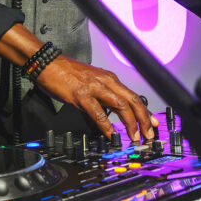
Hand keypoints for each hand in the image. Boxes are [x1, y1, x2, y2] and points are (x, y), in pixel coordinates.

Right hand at [0, 24, 158, 140]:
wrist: (48, 64)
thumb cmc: (67, 74)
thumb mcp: (91, 83)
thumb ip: (103, 97)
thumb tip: (111, 115)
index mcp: (110, 79)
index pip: (133, 96)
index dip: (145, 111)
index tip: (152, 124)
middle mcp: (106, 81)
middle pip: (133, 100)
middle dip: (144, 119)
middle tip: (149, 134)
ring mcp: (94, 87)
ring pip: (121, 105)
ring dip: (130, 123)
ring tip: (135, 137)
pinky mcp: (81, 95)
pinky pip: (98, 113)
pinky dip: (107, 126)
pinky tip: (111, 135)